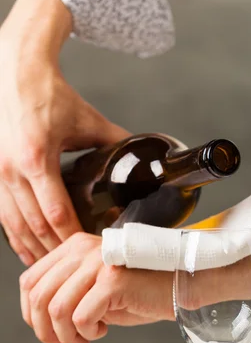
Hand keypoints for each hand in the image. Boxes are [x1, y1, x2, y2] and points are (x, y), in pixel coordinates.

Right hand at [0, 0, 128, 265]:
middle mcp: (12, 170)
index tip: (93, 251)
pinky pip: (3, 217)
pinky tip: (29, 251)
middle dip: (58, 251)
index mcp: (37, 158)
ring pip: (15, 226)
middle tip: (79, 270)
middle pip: (36, 226)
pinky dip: (16, 238)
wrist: (14, 73)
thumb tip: (144, 160)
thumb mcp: (88, 120)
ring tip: (55, 269)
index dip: (76, 238)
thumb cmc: (50, 95)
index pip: (58, 213)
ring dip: (35, 250)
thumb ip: (116, 142)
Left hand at [19, 233, 173, 342]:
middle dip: (46, 331)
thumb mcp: (94, 289)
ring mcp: (97, 263)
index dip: (31, 313)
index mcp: (72, 247)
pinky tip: (102, 332)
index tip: (49, 333)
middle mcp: (81, 250)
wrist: (179, 285)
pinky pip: (81, 317)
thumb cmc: (139, 291)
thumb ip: (66, 293)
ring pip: (57, 309)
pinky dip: (87, 333)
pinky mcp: (113, 280)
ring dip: (67, 336)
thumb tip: (38, 319)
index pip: (30, 281)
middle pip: (40, 296)